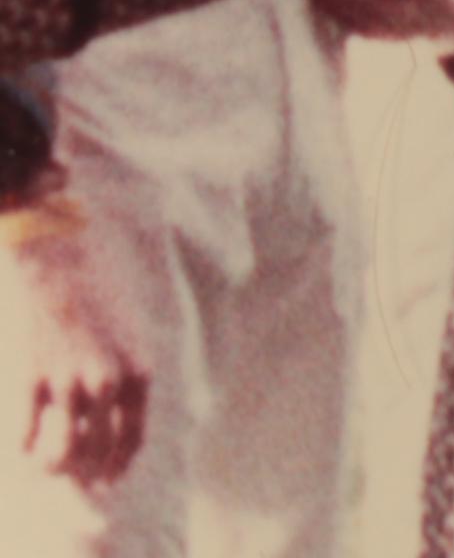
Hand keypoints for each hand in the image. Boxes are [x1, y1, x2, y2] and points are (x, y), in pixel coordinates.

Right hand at [4, 226, 148, 486]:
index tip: (109, 481)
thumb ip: (125, 375)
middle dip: (87, 473)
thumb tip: (113, 419)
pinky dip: (23, 449)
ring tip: (47, 467)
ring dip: (53, 468)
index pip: (133, 437)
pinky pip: (25, 434)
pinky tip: (22, 447)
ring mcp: (68, 382)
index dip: (119, 465)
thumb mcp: (129, 335)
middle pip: (97, 451)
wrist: (60, 263)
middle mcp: (107, 382)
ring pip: (61, 452)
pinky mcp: (32, 379)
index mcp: (138, 372)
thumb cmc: (98, 295)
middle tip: (76, 482)